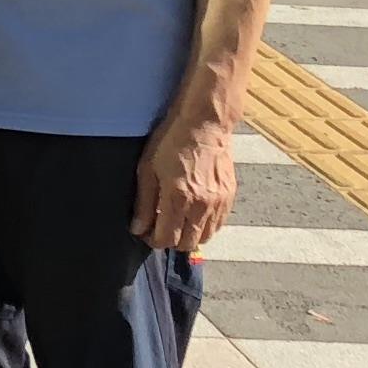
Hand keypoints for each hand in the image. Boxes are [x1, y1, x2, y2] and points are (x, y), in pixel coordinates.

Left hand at [132, 107, 236, 254]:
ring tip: (177, 221)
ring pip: (205, 238)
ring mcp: (218, 202)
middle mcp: (201, 205)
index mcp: (178, 198)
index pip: (166, 239)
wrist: (205, 123)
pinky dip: (205, 226)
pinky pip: (218, 225)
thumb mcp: (147, 169)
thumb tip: (138, 228)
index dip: (152, 240)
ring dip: (189, 235)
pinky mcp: (230, 197)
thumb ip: (143, 203)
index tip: (146, 232)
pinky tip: (194, 214)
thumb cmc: (172, 141)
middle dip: (170, 240)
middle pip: (186, 244)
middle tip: (160, 227)